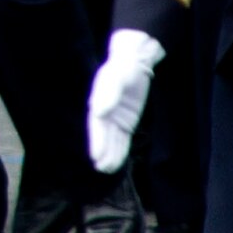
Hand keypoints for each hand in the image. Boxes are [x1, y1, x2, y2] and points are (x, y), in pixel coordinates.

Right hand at [87, 28, 165, 172]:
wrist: (136, 63)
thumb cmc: (123, 68)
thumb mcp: (117, 77)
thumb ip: (109, 93)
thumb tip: (99, 111)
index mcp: (99, 102)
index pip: (97, 125)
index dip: (96, 140)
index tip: (96, 155)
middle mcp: (105, 113)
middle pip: (104, 135)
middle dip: (103, 151)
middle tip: (102, 167)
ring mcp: (116, 119)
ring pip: (113, 140)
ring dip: (111, 154)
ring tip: (108, 169)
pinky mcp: (127, 122)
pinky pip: (123, 139)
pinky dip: (120, 150)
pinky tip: (117, 163)